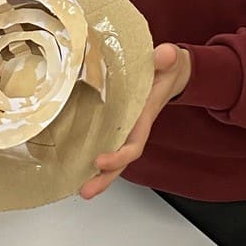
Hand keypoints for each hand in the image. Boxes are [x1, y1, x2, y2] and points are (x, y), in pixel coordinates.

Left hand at [79, 42, 190, 199]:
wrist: (170, 70)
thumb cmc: (168, 67)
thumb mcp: (170, 59)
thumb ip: (167, 58)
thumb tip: (163, 55)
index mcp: (144, 116)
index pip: (133, 144)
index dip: (118, 156)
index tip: (100, 161)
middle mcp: (133, 127)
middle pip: (121, 161)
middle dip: (105, 178)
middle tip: (86, 191)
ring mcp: (123, 126)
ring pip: (112, 156)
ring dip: (97, 175)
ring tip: (80, 188)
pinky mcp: (114, 120)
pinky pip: (103, 140)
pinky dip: (91, 156)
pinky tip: (74, 164)